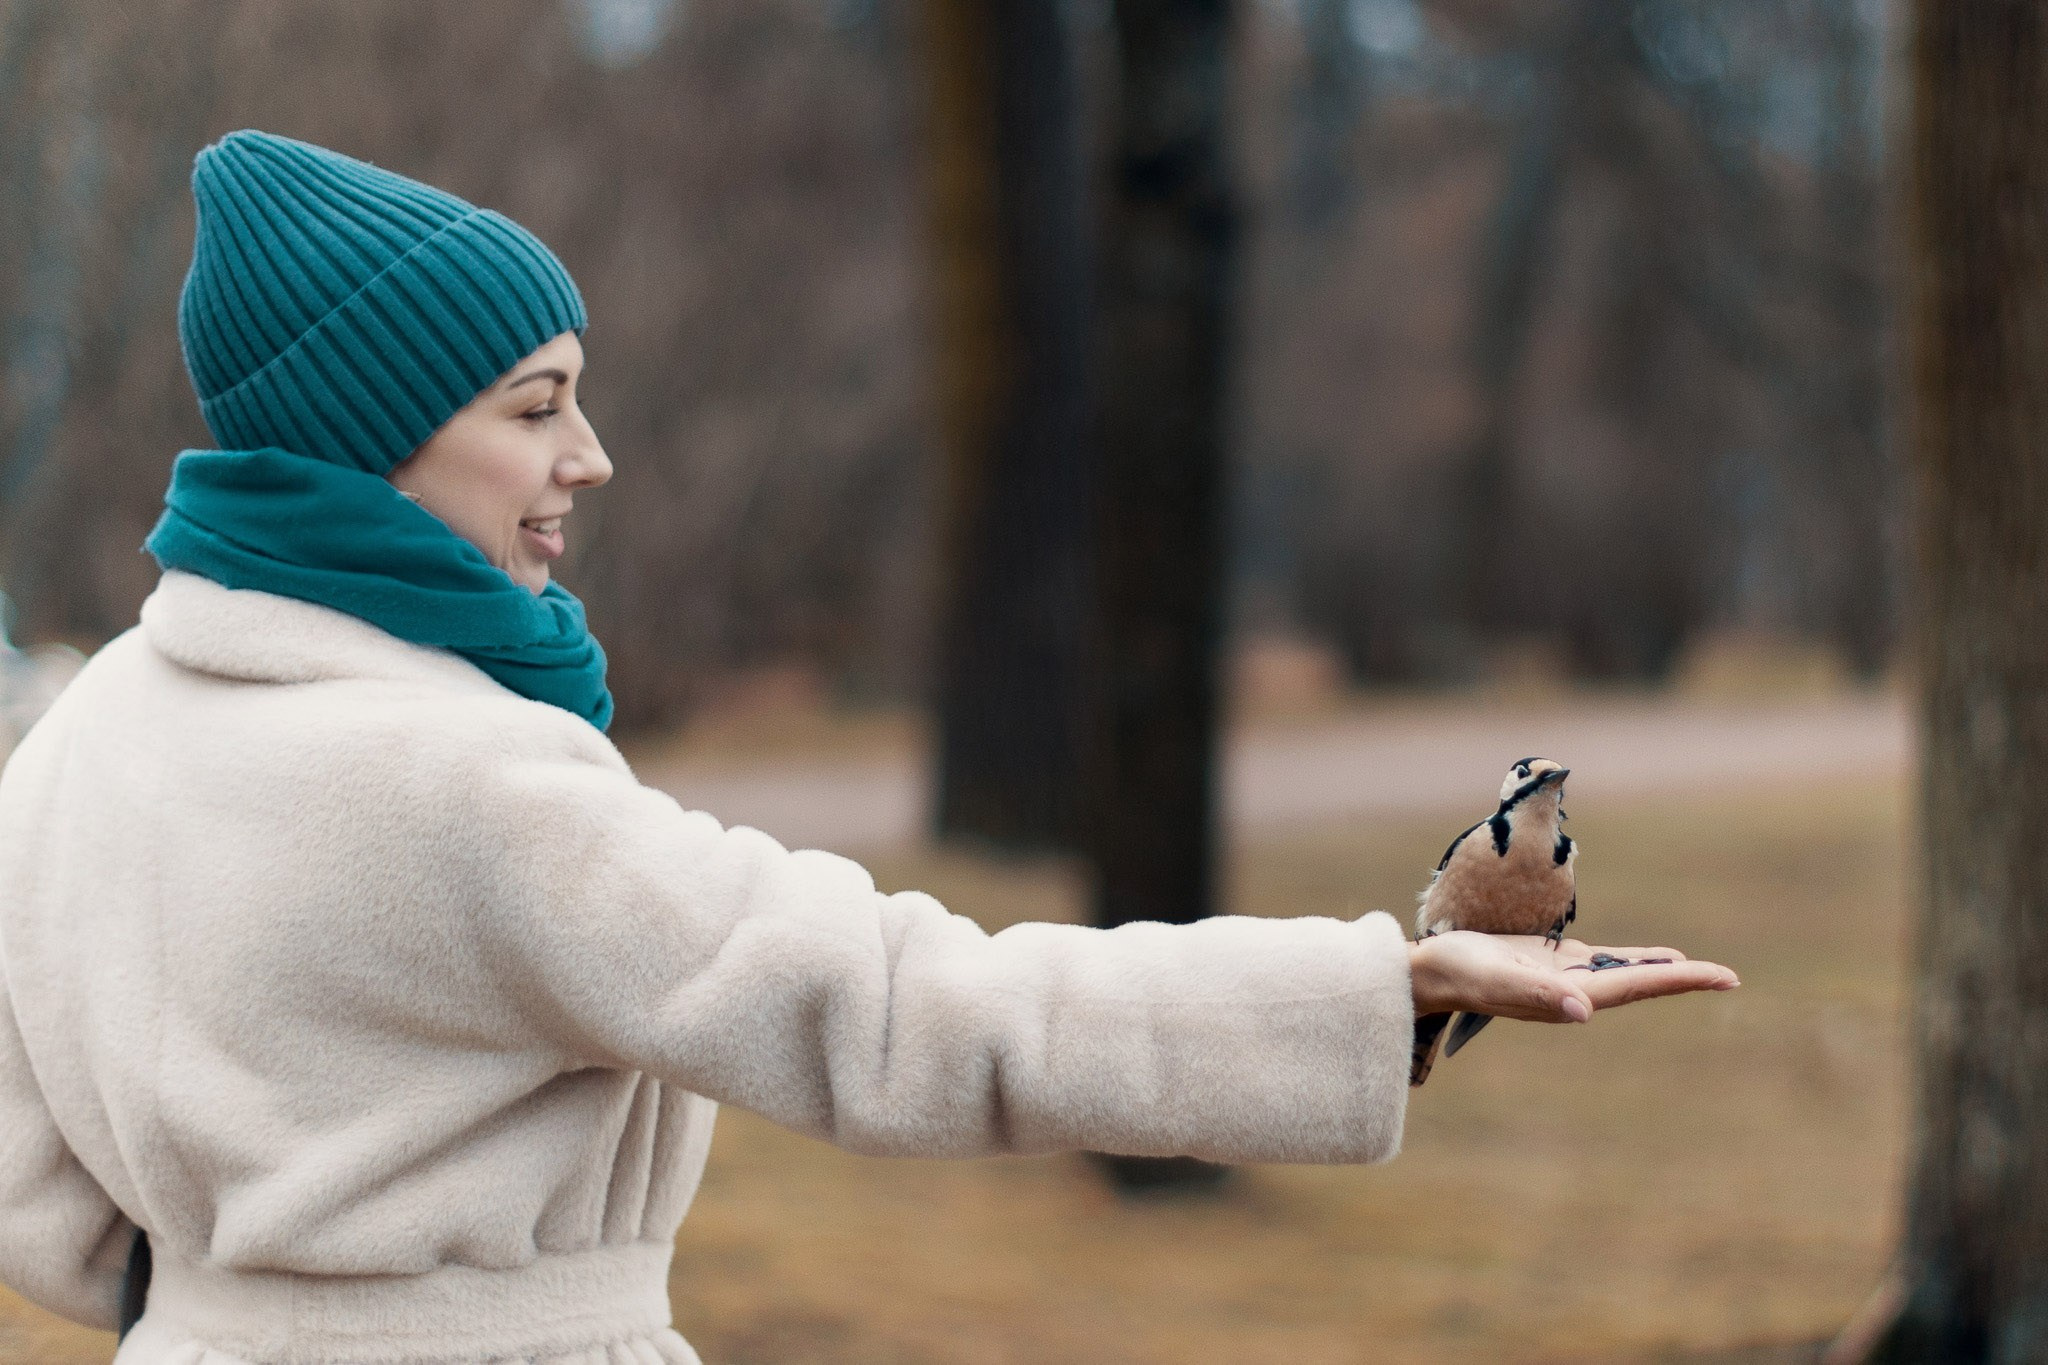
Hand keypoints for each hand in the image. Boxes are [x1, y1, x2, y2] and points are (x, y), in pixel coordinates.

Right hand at [1408, 931, 1738, 1021]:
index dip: (1681, 981)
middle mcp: (1574, 993)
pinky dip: (1632, 960)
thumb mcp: (1495, 977)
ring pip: (1626, 976)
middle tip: (1730, 978)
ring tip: (1701, 972)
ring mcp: (1564, 980)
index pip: (1638, 986)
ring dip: (1662, 973)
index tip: (1724, 977)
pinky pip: (1602, 962)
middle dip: (1684, 980)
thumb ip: (1537, 993)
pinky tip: (1648, 959)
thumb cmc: (1457, 972)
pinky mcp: (1549, 965)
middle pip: (1641, 984)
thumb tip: (1586, 1011)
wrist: (1426, 974)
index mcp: (1570, 996)